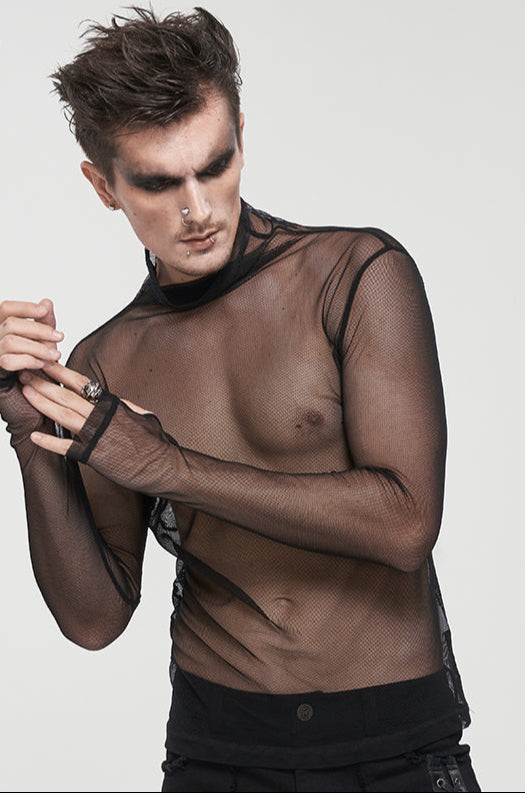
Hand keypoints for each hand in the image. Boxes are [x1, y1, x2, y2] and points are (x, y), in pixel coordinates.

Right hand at [0, 299, 62, 376]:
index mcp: (2, 325)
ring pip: (11, 342)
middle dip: (38, 329)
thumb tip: (46, 302)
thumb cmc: (33, 360)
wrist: (30, 388)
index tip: (44, 311)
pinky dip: (30, 361)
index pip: (6, 308)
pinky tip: (43, 364)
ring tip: (56, 355)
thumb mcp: (42, 338)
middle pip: (11, 324)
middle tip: (59, 336)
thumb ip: (44, 321)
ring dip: (38, 348)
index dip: (25, 307)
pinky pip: (9, 361)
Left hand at [19, 362, 151, 454]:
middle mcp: (102, 416)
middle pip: (66, 395)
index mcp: (112, 404)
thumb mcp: (145, 416)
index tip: (45, 363)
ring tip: (25, 393)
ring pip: (63, 414)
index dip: (61, 372)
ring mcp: (96, 435)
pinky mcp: (93, 455)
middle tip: (25, 374)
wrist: (162, 465)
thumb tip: (120, 401)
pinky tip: (35, 435)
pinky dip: (49, 441)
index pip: (81, 383)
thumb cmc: (156, 443)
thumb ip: (127, 407)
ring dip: (41, 403)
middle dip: (43, 383)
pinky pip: (66, 447)